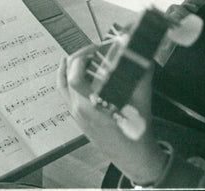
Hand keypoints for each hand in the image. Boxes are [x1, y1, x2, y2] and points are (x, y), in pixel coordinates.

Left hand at [57, 45, 167, 183]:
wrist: (134, 157)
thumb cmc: (137, 133)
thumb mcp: (142, 100)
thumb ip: (141, 74)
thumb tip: (142, 54)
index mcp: (91, 105)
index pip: (74, 74)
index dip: (83, 56)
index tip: (96, 48)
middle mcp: (79, 109)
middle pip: (66, 75)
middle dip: (79, 57)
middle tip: (93, 50)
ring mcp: (76, 114)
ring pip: (62, 84)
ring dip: (70, 67)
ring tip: (84, 56)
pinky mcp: (78, 117)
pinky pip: (66, 93)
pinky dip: (68, 79)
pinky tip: (77, 72)